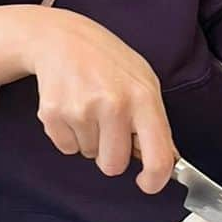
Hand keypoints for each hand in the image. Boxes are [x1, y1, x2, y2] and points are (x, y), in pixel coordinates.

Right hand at [26, 8, 176, 193]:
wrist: (62, 38)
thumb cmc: (108, 60)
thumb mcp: (144, 80)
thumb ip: (156, 122)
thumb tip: (168, 160)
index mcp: (143, 98)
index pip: (158, 158)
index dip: (154, 181)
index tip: (147, 183)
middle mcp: (114, 105)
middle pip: (114, 166)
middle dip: (112, 153)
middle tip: (108, 123)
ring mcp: (81, 110)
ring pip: (89, 155)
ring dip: (90, 138)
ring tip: (89, 104)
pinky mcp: (53, 114)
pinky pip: (66, 148)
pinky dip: (69, 134)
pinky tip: (72, 105)